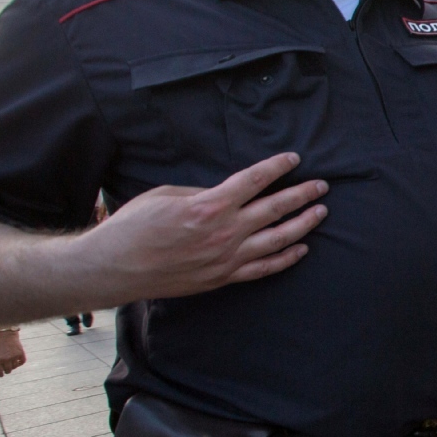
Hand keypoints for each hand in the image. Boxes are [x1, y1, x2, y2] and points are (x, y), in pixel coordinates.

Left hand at [0, 330, 24, 375]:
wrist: (6, 336)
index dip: (0, 374)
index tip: (2, 375)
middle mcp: (5, 360)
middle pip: (8, 371)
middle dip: (7, 370)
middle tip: (7, 368)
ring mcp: (13, 357)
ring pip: (15, 367)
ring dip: (13, 366)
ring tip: (11, 362)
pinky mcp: (20, 353)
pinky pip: (22, 362)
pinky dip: (20, 363)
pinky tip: (17, 361)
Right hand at [74, 153, 327, 303]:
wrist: (114, 267)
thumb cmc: (133, 226)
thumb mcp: (165, 195)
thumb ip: (202, 193)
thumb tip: (227, 194)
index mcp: (209, 205)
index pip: (254, 180)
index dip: (277, 167)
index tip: (295, 158)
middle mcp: (224, 231)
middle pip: (275, 208)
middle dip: (302, 195)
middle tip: (321, 186)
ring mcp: (226, 257)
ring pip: (278, 239)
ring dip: (303, 225)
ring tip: (320, 213)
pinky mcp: (223, 277)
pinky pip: (264, 268)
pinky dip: (286, 259)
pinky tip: (301, 249)